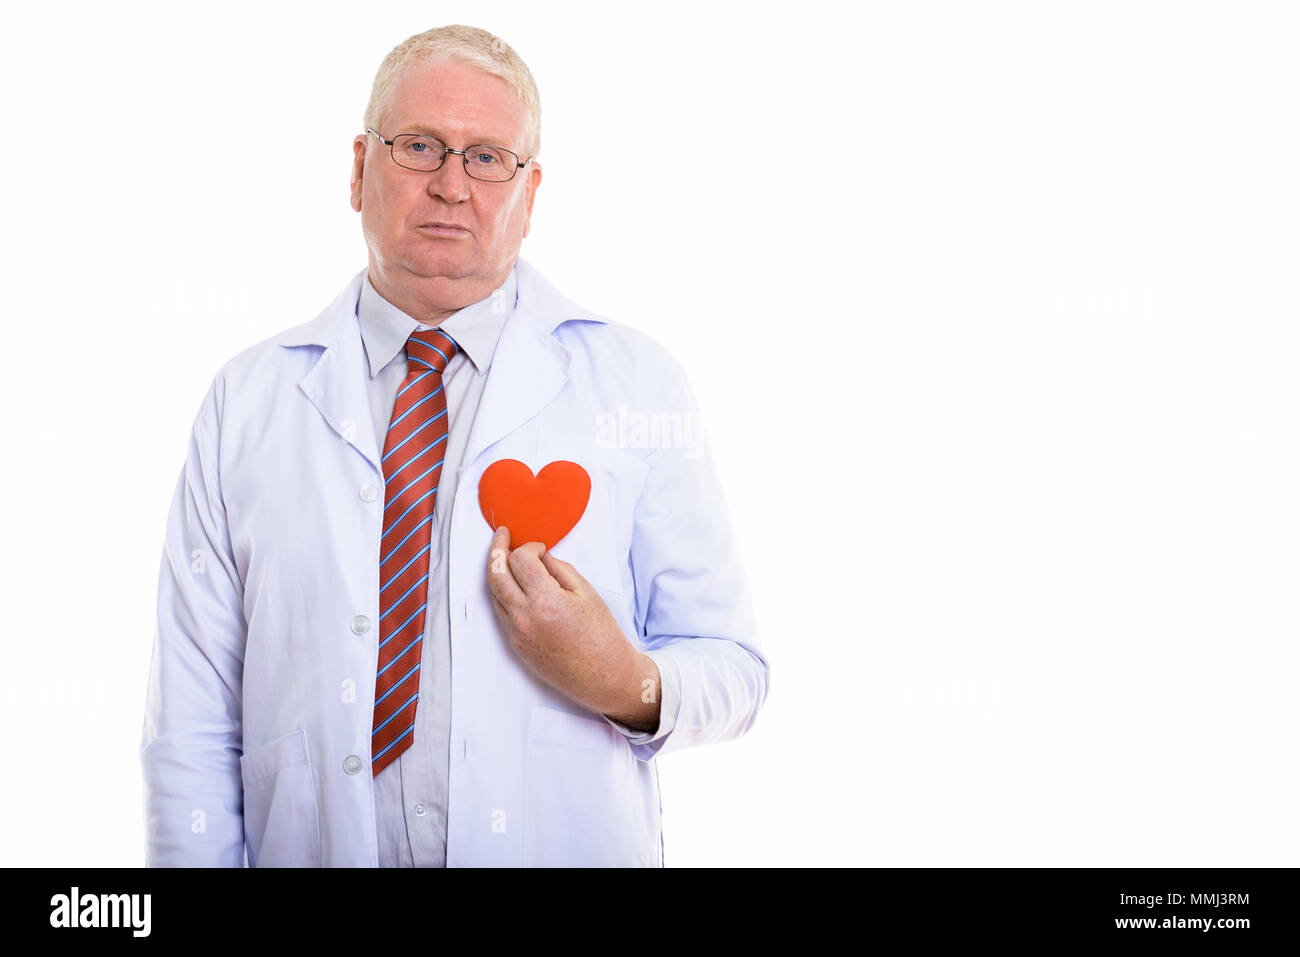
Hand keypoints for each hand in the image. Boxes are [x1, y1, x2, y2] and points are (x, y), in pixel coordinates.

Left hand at [485, 525, 660, 730]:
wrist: (603, 676)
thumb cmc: (601, 636)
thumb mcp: (586, 593)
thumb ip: (559, 569)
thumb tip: (540, 557)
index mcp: (545, 601)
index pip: (520, 560)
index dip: (529, 546)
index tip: (539, 547)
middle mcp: (525, 617)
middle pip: (496, 573)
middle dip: (497, 550)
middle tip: (502, 536)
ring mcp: (517, 633)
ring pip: (494, 593)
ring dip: (498, 572)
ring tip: (507, 559)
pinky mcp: (516, 645)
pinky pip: (502, 612)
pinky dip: (504, 593)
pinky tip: (515, 585)